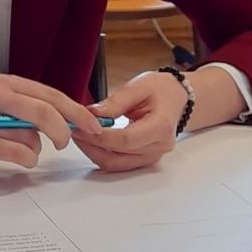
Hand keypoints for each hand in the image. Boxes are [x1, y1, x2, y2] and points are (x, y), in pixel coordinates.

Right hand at [0, 75, 106, 171]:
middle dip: (66, 129)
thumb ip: (24, 109)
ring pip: (33, 133)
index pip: (52, 94)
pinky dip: (24, 158)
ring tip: (18, 151)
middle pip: (48, 109)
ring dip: (35, 149)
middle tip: (68, 144)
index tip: (94, 126)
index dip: (77, 111)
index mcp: (5, 84)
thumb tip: (61, 122)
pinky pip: (16, 151)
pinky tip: (18, 159)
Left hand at [73, 67, 245, 172]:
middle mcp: (159, 146)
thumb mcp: (139, 86)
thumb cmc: (161, 90)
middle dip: (92, 146)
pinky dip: (102, 154)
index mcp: (161, 127)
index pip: (126, 140)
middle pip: (119, 156)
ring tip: (79, 135)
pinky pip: (120, 163)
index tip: (80, 126)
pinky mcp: (144, 158)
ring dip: (94, 152)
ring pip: (117, 164)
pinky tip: (90, 141)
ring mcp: (153, 156)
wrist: (177, 98)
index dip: (100, 136)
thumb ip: (115, 102)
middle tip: (73, 131)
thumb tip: (91, 114)